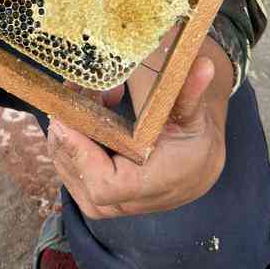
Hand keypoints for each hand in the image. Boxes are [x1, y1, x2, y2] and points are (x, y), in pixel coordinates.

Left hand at [47, 42, 232, 218]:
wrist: (193, 171)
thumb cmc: (194, 144)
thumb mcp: (194, 116)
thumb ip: (191, 92)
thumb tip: (204, 65)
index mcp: (148, 185)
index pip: (103, 183)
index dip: (80, 152)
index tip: (67, 117)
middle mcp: (121, 203)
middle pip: (75, 170)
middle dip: (70, 124)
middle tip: (80, 87)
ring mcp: (103, 203)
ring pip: (65, 166)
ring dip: (68, 125)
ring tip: (89, 92)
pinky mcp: (92, 195)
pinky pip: (67, 166)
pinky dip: (69, 134)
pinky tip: (89, 107)